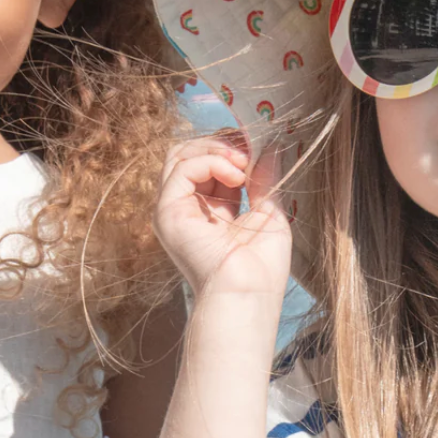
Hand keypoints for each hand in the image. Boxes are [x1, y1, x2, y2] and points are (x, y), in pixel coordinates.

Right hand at [154, 137, 291, 298]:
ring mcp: (173, 208)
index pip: (207, 162)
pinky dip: (210, 162)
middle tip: (248, 148)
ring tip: (242, 161)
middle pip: (188, 153)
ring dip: (214, 149)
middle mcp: (185, 206)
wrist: (248, 295)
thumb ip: (264, 178)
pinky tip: (236, 175)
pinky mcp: (167, 211)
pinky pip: (181, 168)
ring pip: (179, 155)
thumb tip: (270, 145)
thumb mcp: (268, 212)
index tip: (255, 144)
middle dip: (220, 143)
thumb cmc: (261, 268)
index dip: (229, 148)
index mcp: (208, 208)